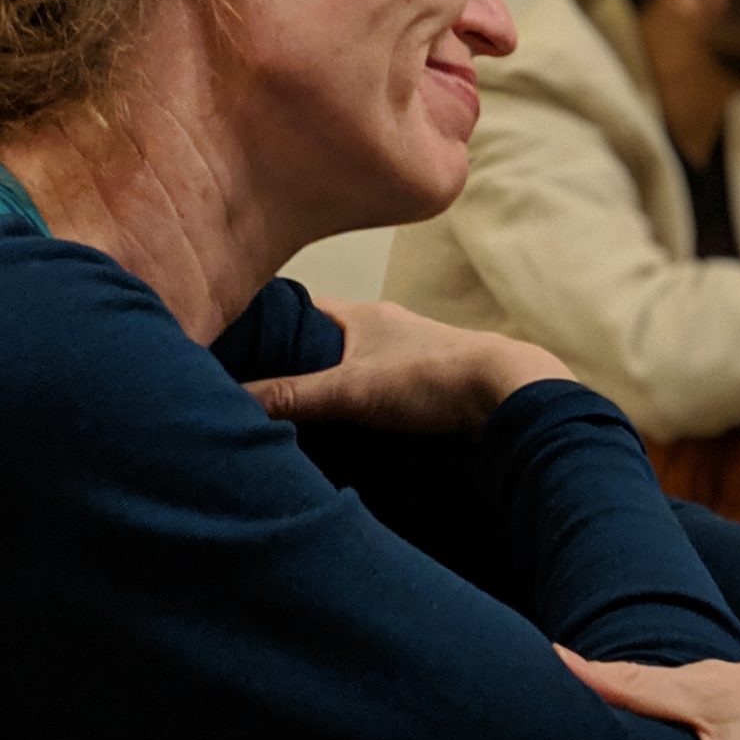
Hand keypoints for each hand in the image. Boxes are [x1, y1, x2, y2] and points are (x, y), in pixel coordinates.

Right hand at [241, 300, 570, 431]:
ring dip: (324, 388)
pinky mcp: (424, 388)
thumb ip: (292, 395)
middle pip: (320, 340)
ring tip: (283, 415)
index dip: (262, 324)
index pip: (297, 308)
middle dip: (288, 362)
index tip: (229, 345)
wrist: (511, 397)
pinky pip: (374, 392)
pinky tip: (337, 431)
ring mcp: (405, 357)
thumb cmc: (434, 379)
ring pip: (349, 367)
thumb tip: (230, 400)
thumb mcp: (352, 389)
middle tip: (248, 387)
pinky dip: (353, 407)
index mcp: (362, 314)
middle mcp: (382, 329)